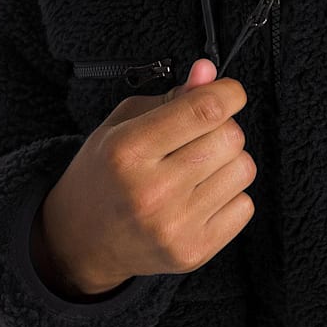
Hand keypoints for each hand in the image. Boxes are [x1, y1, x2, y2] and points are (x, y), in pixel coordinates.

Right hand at [30, 58, 255, 297]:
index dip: (228, 92)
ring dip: (228, 162)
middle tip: (197, 137)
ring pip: (244, 169)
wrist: (81, 242)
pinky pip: (245, 205)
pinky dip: (230, 195)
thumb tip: (208, 73)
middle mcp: (151, 191)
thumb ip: (172, 96)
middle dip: (222, 128)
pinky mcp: (194, 252)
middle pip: (231, 137)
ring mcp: (174, 226)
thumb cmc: (105, 174)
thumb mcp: (124, 123)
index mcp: (128, 150)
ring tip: (196, 168)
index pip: (205, 109)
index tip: (228, 92)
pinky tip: (200, 196)